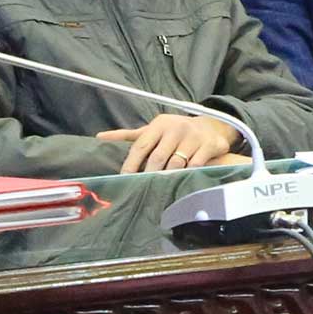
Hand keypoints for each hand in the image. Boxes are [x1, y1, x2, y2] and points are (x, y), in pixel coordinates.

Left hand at [99, 112, 243, 173]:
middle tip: (142, 188)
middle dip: (149, 174)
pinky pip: (197, 164)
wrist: (212, 126)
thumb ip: (129, 136)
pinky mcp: (210, 145)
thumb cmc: (175, 131)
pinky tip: (182, 181)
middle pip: (158, 156)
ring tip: (160, 187)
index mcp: (159, 125)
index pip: (141, 146)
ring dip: (168, 176)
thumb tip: (100, 137)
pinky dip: (188, 174)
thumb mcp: (154, 130)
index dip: (131, 164)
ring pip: (177, 162)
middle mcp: (176, 129)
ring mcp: (194, 137)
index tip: (124, 179)